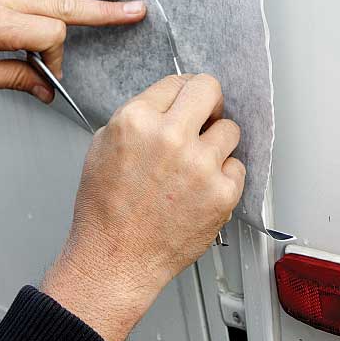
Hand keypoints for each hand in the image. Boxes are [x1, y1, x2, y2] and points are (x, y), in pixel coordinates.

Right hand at [42, 74, 244, 340]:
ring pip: (230, 129)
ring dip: (216, 142)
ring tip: (197, 162)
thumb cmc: (105, 210)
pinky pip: (237, 167)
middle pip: (210, 90)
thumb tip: (167, 104)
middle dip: (208, 102)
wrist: (115, 259)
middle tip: (204, 117)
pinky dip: (223, 175)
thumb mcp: (102, 145)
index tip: (188, 100)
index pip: (177, 81)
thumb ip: (136, 117)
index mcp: (136, 120)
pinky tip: (201, 188)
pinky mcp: (221, 193)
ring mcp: (199, 165)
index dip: (183, 92)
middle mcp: (170, 136)